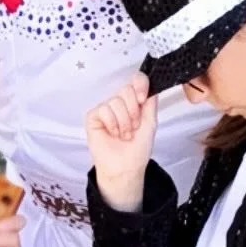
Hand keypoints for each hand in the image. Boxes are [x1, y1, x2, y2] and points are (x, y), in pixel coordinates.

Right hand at [85, 73, 157, 211]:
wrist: (126, 166)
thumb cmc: (137, 149)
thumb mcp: (151, 122)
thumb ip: (151, 103)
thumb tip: (151, 85)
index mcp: (134, 102)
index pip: (136, 80)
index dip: (140, 85)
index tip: (143, 99)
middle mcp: (120, 103)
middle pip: (126, 89)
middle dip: (133, 111)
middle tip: (134, 126)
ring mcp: (106, 109)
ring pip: (115, 101)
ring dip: (124, 122)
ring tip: (124, 134)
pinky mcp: (93, 116)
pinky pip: (104, 109)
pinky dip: (112, 123)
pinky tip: (113, 133)